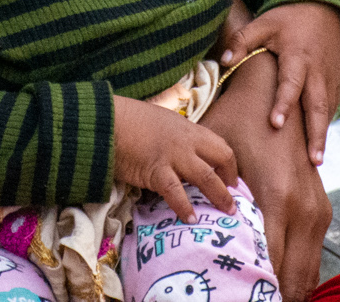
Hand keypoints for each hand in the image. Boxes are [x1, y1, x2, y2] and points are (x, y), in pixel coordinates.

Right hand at [113, 95, 237, 223]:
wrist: (106, 121)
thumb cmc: (129, 120)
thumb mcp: (161, 121)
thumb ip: (176, 136)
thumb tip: (183, 153)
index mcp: (187, 128)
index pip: (219, 145)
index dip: (229, 164)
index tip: (231, 179)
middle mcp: (185, 140)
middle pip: (221, 157)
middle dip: (230, 180)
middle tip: (233, 198)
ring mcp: (173, 156)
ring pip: (206, 176)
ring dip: (219, 196)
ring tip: (227, 213)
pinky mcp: (156, 171)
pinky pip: (176, 192)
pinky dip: (185, 206)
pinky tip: (190, 218)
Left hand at [199, 47, 328, 301]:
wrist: (276, 89)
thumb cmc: (239, 117)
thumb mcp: (216, 151)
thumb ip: (206, 190)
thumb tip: (183, 227)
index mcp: (276, 197)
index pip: (268, 261)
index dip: (253, 286)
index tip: (237, 297)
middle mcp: (302, 207)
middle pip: (292, 276)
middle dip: (272, 295)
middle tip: (247, 300)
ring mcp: (317, 209)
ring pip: (308, 271)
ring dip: (287, 289)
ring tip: (263, 300)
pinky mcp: (322, 207)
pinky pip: (314, 254)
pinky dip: (298, 273)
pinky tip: (279, 286)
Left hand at [224, 2, 339, 165]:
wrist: (322, 8)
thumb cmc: (286, 19)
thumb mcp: (263, 23)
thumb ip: (243, 41)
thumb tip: (223, 61)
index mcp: (297, 56)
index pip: (290, 83)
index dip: (283, 103)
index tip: (276, 124)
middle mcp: (317, 71)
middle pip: (317, 106)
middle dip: (316, 134)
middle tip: (313, 161)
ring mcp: (330, 78)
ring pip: (327, 111)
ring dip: (322, 135)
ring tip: (316, 162)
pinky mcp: (337, 83)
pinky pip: (331, 107)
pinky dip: (325, 126)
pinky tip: (316, 147)